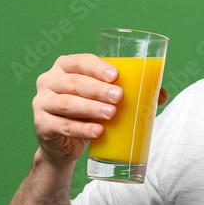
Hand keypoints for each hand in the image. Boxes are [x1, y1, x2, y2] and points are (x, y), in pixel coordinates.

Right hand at [33, 54, 168, 165]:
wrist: (64, 143)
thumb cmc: (88, 112)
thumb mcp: (104, 99)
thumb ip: (131, 92)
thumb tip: (162, 94)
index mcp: (65, 66)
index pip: (80, 61)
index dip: (97, 67)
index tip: (117, 75)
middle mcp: (50, 80)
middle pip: (74, 82)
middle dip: (98, 89)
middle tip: (120, 97)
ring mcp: (41, 102)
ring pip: (67, 104)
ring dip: (91, 109)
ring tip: (112, 114)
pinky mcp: (41, 125)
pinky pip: (62, 126)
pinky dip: (82, 130)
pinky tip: (98, 132)